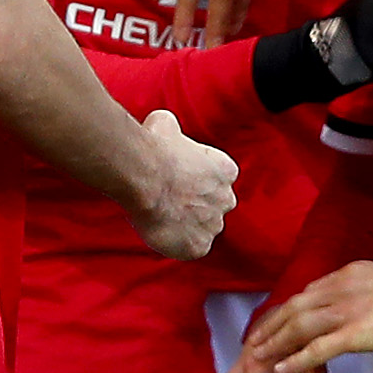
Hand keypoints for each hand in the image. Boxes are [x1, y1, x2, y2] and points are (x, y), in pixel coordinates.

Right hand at [124, 107, 240, 259]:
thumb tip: (163, 123)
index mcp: (226, 170)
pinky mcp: (199, 247)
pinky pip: (191, 249)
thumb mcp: (165, 124)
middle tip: (168, 201)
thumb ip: (171, 129)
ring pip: (203, 228)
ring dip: (186, 225)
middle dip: (196, 205)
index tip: (178, 180)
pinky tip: (160, 232)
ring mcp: (213, 225)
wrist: (146, 175)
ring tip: (161, 217)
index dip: (196, 180)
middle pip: (214, 206)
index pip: (218, 179)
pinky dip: (177, 244)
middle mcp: (226, 199)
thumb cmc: (155, 147)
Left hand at [226, 257, 372, 372]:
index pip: (307, 292)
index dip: (287, 309)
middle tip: (253, 341)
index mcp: (347, 276)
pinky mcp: (356, 333)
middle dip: (270, 325)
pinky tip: (281, 369)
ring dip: (274, 342)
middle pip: (293, 306)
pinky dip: (296, 359)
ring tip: (256, 357)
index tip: (274, 321)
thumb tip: (361, 298)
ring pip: (298, 326)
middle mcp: (340, 288)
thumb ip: (367, 289)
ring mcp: (346, 310)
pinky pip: (318, 348)